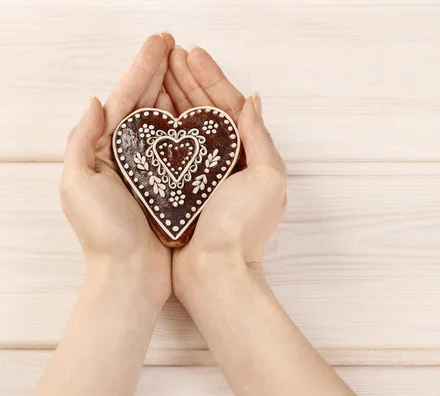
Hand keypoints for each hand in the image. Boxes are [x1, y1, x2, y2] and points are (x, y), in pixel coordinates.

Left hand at [60, 33, 175, 306]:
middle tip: (179, 46)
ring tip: (191, 68)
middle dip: (161, 71)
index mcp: (102, 149)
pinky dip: (190, 126)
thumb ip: (82, 141)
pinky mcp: (171, 184)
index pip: (125, 97)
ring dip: (177, 92)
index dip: (143, 66)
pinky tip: (202, 112)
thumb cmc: (104, 234)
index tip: (162, 42)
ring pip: (165, 120)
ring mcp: (151, 168)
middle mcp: (127, 154)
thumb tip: (96, 101)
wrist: (130, 276)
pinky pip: (182, 147)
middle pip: (146, 102)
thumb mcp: (78, 185)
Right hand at [163, 46, 286, 300]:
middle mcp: (230, 160)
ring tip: (158, 71)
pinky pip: (174, 149)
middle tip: (169, 53)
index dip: (212, 77)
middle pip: (208, 110)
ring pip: (190, 125)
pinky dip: (165, 127)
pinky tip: (152, 110)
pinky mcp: (184, 186)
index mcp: (252, 154)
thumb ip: (260, 139)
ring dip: (176, 96)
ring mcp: (205, 172)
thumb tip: (253, 100)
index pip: (230, 105)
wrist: (215, 273)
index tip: (191, 54)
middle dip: (190, 80)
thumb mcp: (266, 179)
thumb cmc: (241, 229)